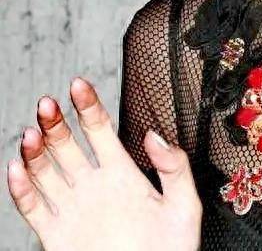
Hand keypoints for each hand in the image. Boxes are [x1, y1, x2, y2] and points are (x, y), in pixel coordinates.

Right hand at [6, 77, 201, 250]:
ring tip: (31, 132)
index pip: (101, 129)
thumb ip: (175, 167)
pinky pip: (34, 208)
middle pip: (68, 144)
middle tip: (47, 103)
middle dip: (56, 122)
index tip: (78, 85)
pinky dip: (21, 188)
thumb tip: (155, 136)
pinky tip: (17, 168)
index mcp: (123, 173)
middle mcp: (95, 186)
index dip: (88, 105)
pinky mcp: (57, 235)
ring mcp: (74, 209)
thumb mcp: (185, 204)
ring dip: (36, 150)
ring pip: (46, 171)